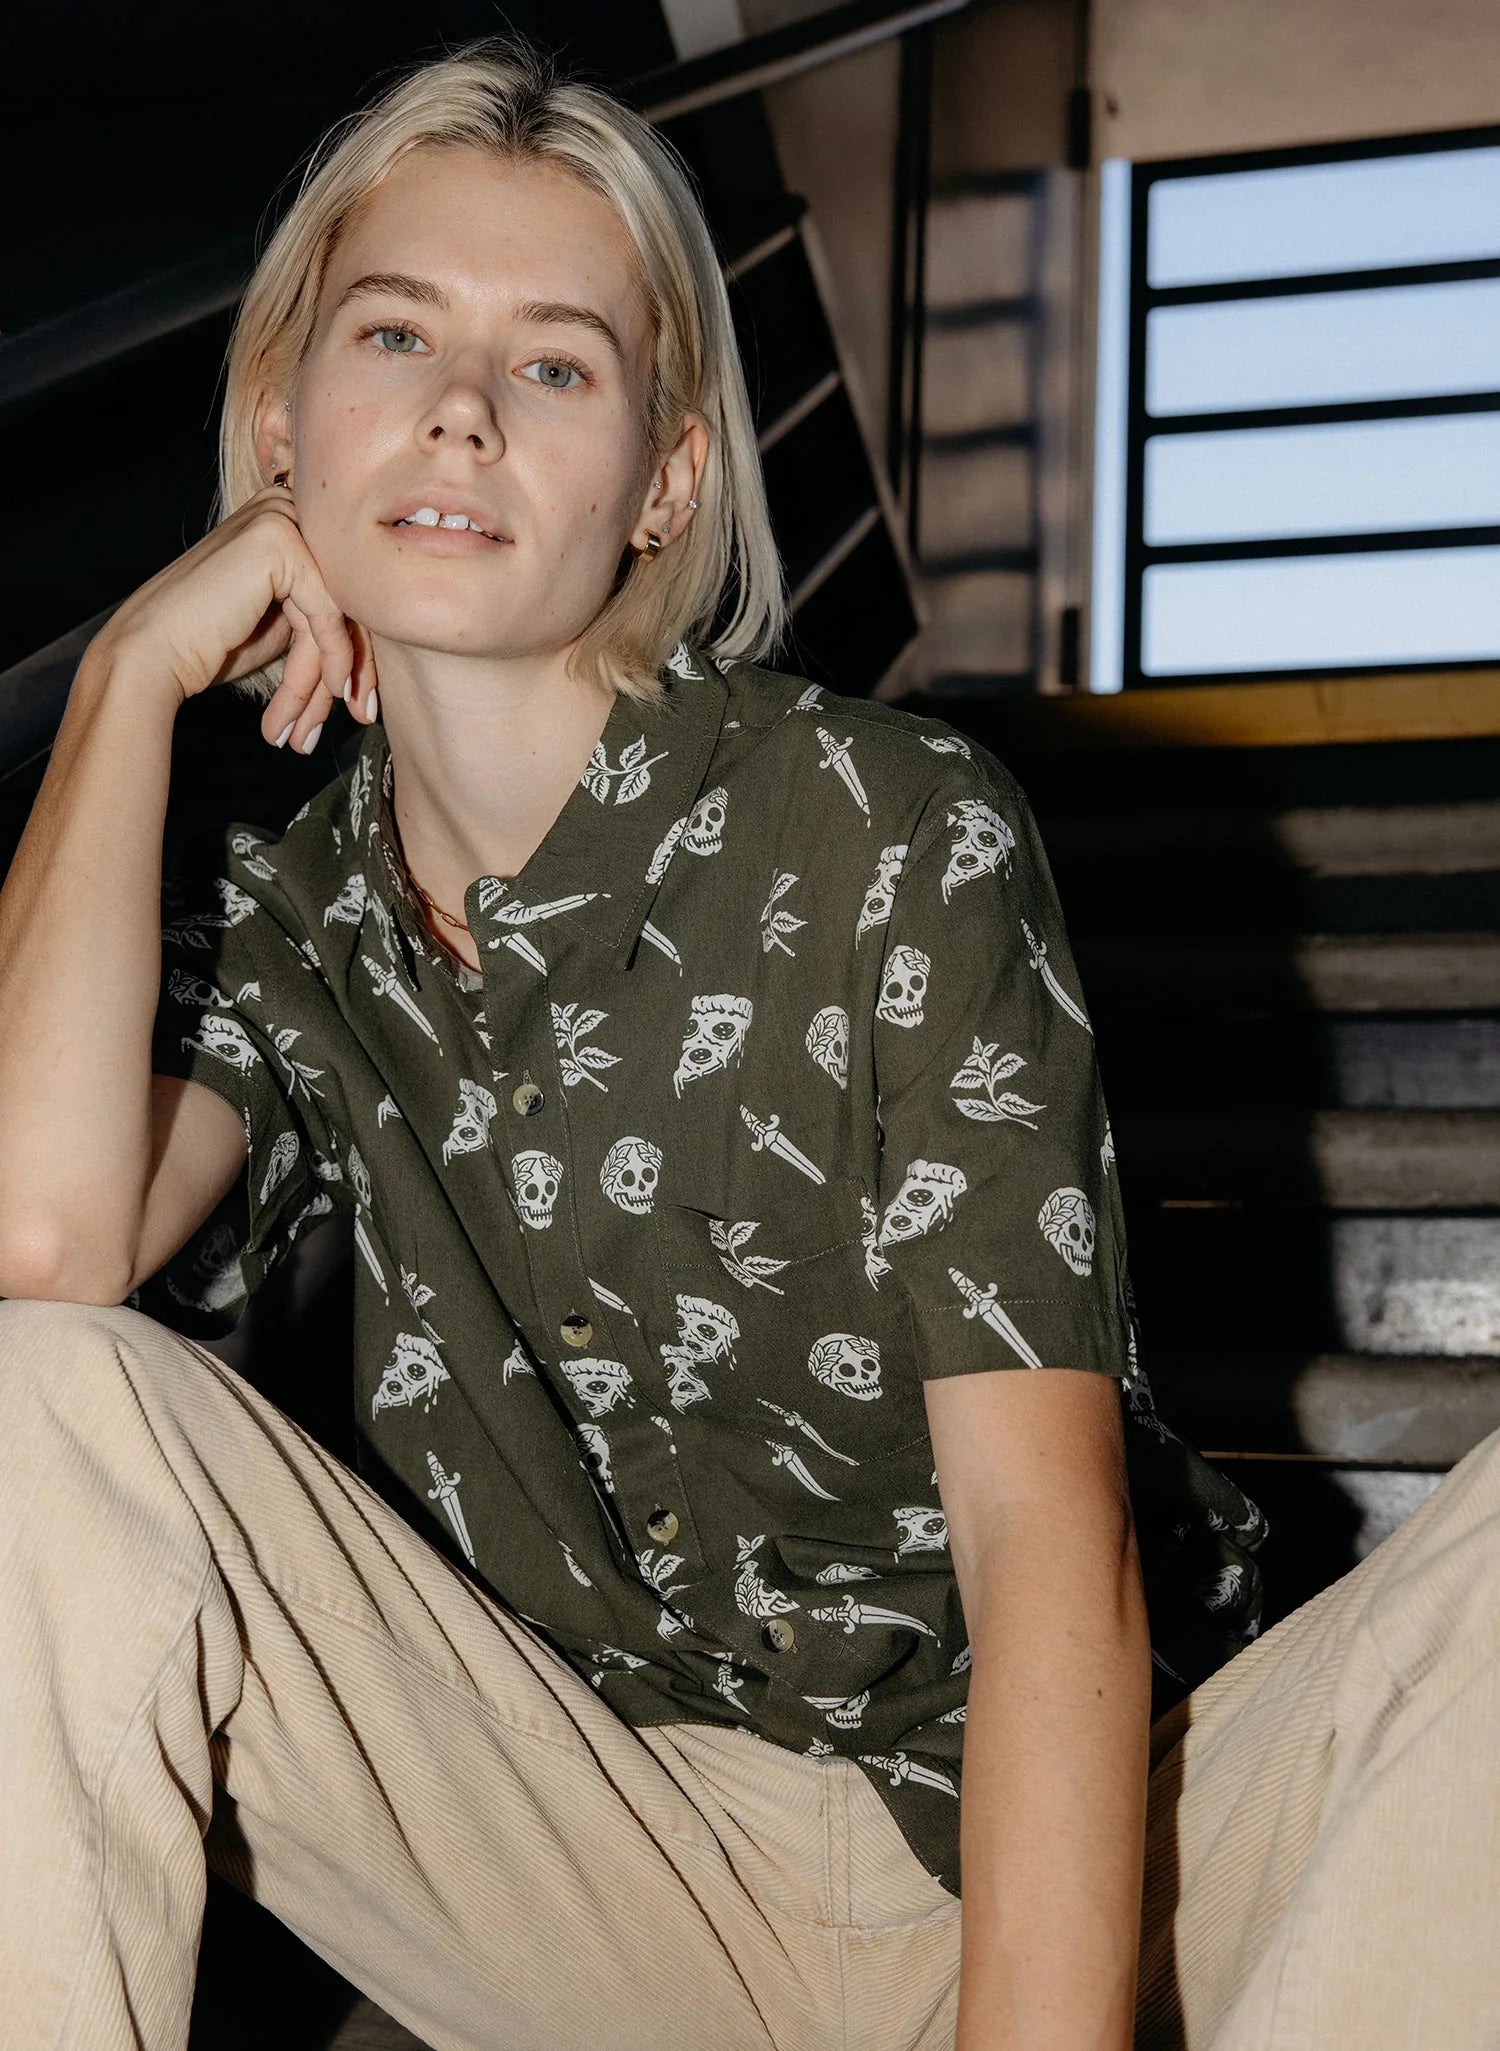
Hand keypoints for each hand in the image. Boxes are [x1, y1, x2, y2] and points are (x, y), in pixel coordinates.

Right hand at [93, 479, 377, 752]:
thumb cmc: (209, 645)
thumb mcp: (284, 627)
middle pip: (344, 596)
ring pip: (337, 609)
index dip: (356, 649)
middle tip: (363, 715)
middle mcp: (282, 507)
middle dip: (351, 666)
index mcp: (284, 521)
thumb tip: (377, 647)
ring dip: (329, 676)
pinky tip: (330, 693)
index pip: (340, 587)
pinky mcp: (277, 541)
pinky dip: (332, 658)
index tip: (365, 701)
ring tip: (317, 724)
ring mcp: (279, 518)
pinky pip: (327, 611)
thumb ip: (326, 617)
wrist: (151, 654)